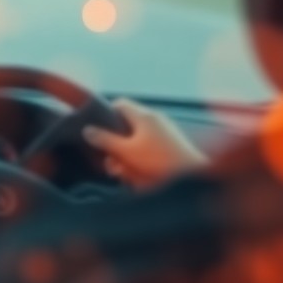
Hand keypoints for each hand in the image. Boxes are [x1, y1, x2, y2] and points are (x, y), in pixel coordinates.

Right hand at [83, 98, 208, 190]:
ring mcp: (166, 133)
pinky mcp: (172, 148)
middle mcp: (155, 120)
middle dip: (116, 146)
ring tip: (128, 173)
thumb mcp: (125, 151)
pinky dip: (142, 162)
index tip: (98, 130)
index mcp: (144, 116)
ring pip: (137, 142)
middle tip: (113, 162)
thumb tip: (87, 130)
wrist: (194, 178)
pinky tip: (142, 178)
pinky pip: (150, 152)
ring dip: (128, 158)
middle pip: (127, 127)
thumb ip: (104, 140)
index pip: (119, 104)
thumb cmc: (160, 161)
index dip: (105, 115)